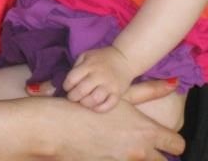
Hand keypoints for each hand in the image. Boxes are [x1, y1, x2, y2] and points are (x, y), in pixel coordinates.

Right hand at [48, 97, 184, 160]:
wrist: (59, 128)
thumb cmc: (92, 107)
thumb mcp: (122, 96)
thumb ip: (149, 91)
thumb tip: (174, 82)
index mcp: (146, 132)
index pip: (176, 143)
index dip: (172, 141)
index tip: (166, 139)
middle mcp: (140, 152)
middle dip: (156, 154)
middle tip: (143, 143)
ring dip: (136, 155)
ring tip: (119, 143)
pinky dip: (120, 158)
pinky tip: (108, 149)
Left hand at [63, 46, 132, 110]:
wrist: (124, 59)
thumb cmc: (101, 58)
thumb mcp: (86, 56)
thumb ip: (77, 67)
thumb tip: (68, 81)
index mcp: (89, 65)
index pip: (72, 78)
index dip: (66, 85)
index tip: (67, 88)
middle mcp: (99, 75)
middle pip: (81, 90)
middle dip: (73, 97)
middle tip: (73, 98)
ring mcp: (109, 85)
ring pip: (94, 100)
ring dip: (85, 103)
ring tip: (83, 102)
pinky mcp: (118, 94)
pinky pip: (108, 105)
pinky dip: (99, 109)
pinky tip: (94, 106)